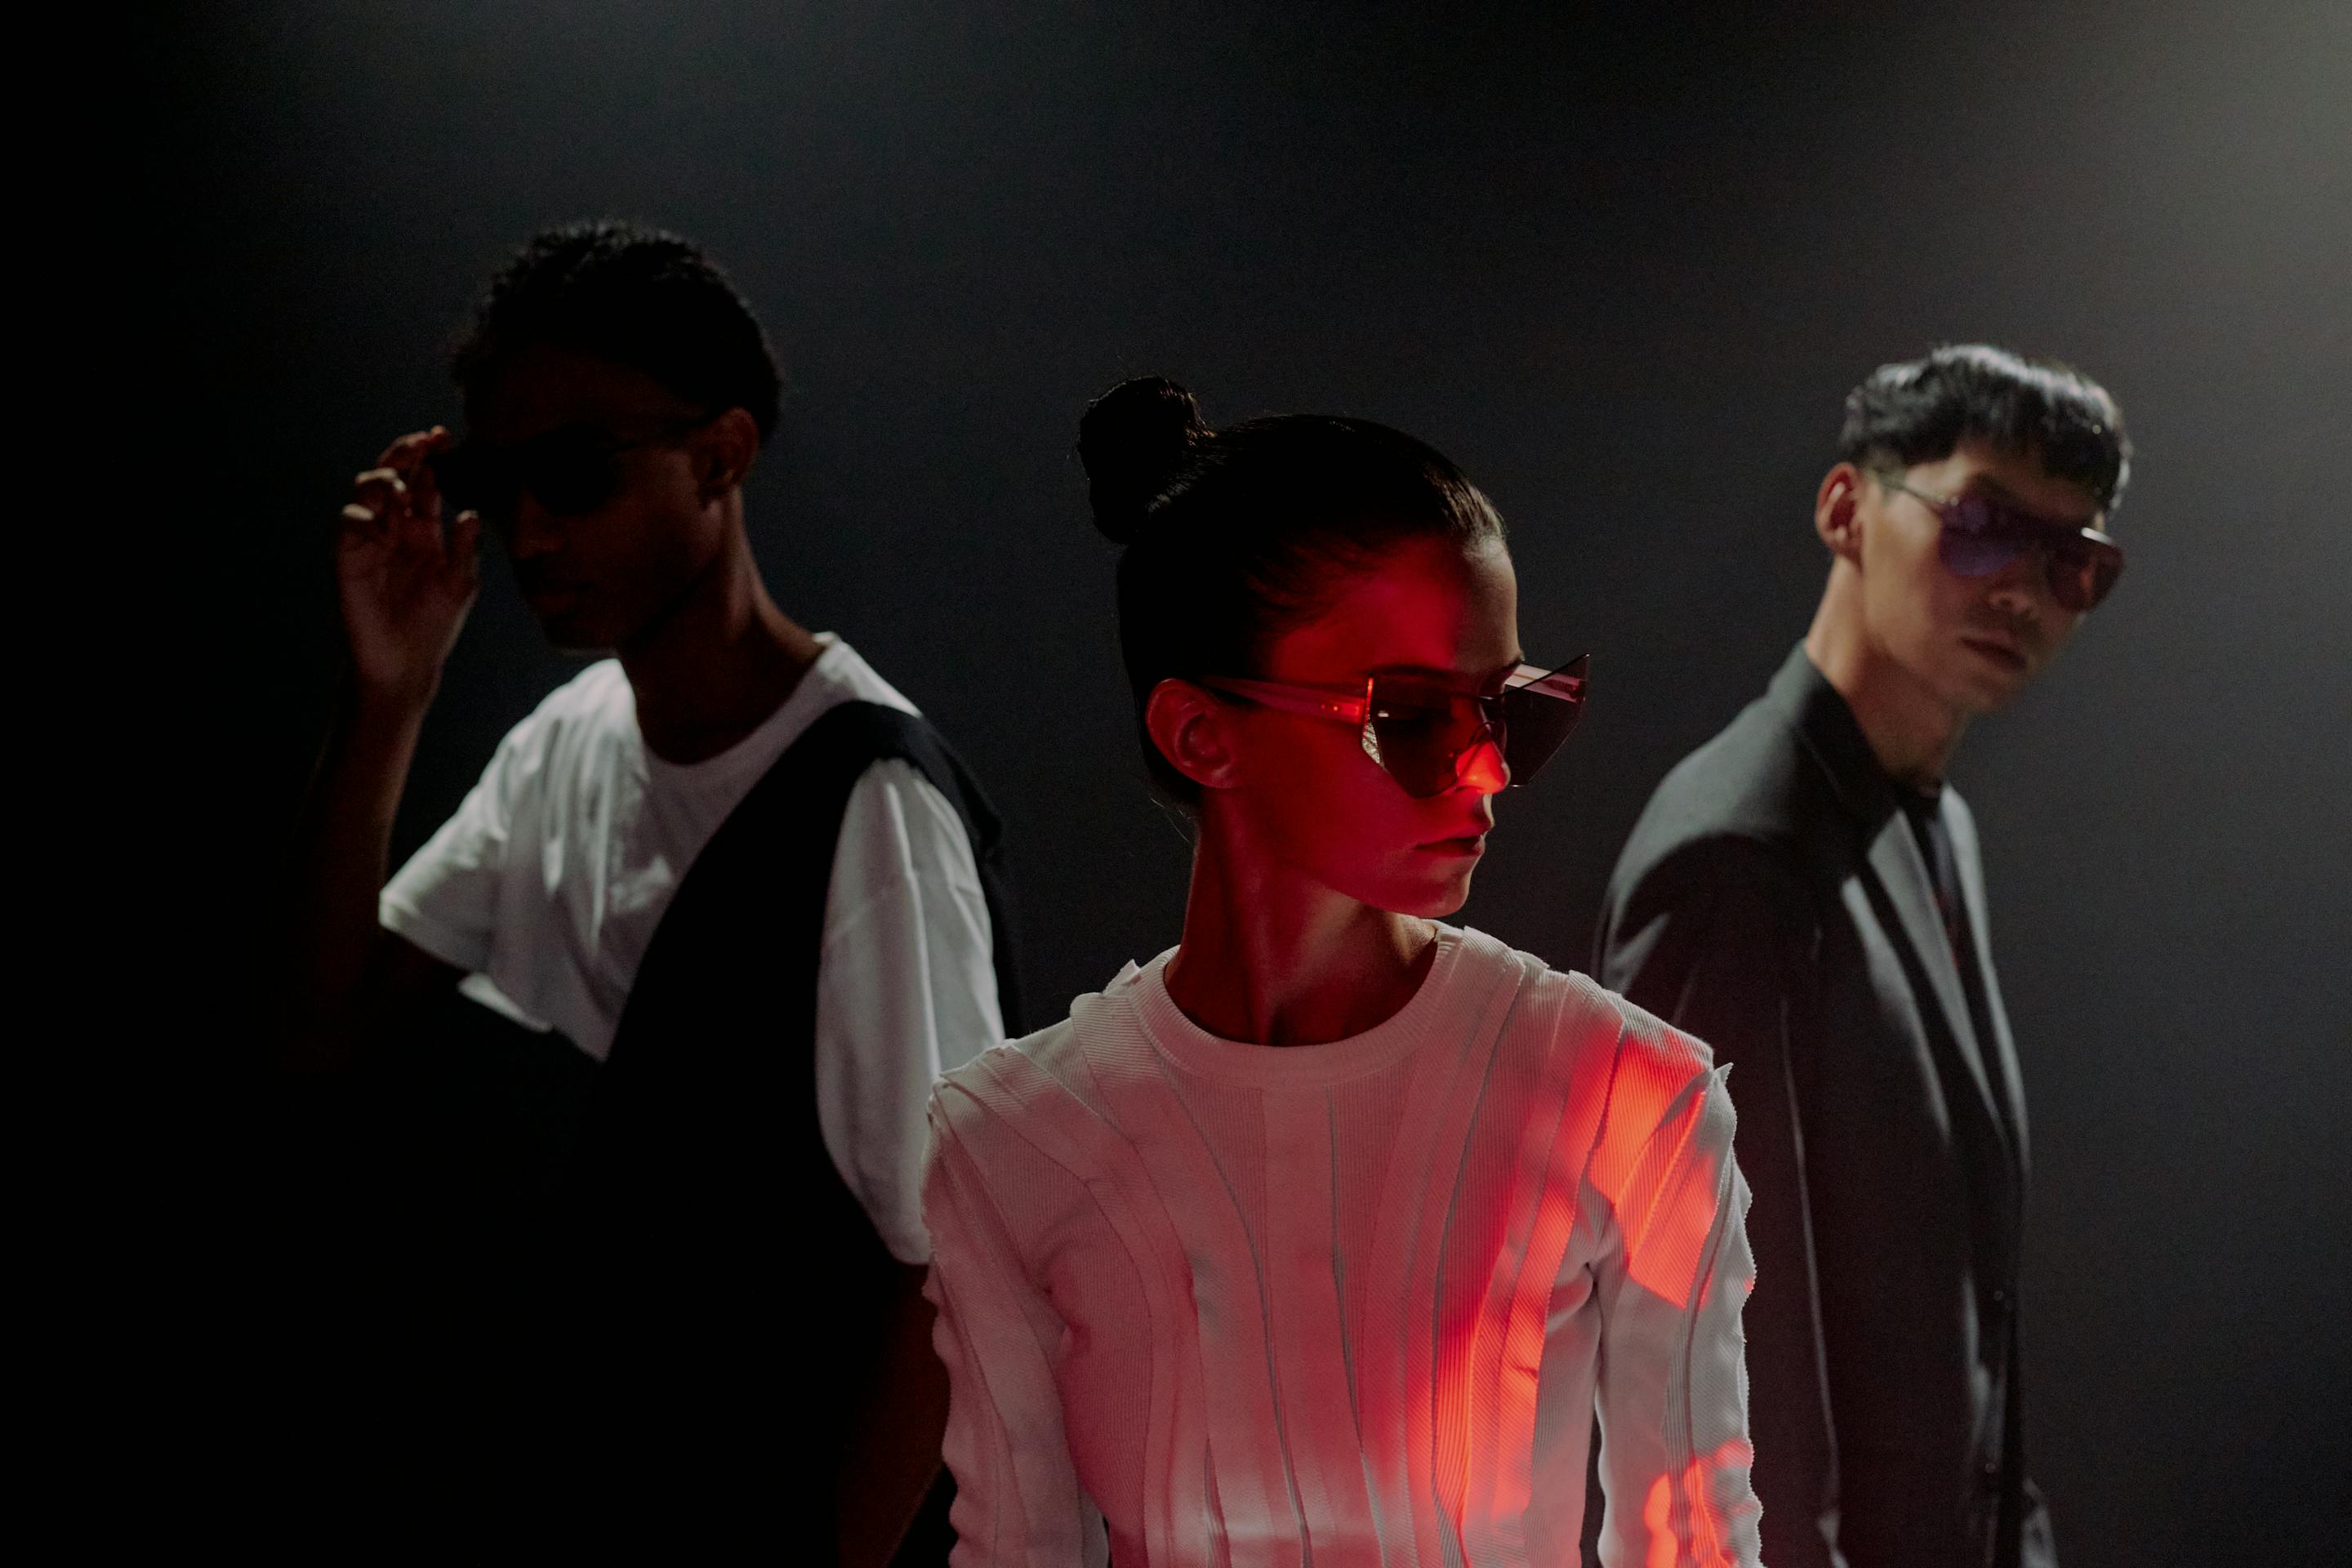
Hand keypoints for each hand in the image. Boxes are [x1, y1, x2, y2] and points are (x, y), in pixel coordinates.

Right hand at [338, 427, 481, 705]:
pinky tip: (382, 524)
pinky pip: (349, 525)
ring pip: (366, 492)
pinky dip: (364, 517)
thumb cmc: (434, 624)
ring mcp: (369, 541)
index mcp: (422, 530)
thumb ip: (466, 547)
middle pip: (392, 476)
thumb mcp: (460, 583)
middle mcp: (394, 529)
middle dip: (404, 454)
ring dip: (382, 479)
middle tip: (422, 441)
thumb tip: (471, 512)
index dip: (430, 458)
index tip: (443, 437)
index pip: (423, 482)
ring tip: (400, 486)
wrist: (405, 663)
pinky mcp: (349, 559)